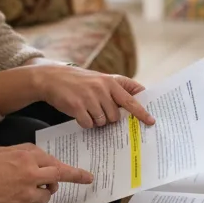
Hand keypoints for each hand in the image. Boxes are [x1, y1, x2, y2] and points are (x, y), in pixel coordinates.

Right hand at [0, 146, 92, 202]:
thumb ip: (20, 151)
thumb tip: (36, 156)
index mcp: (25, 158)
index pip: (54, 163)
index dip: (72, 171)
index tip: (87, 176)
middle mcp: (30, 176)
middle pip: (57, 179)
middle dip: (73, 179)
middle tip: (84, 180)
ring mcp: (27, 196)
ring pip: (46, 197)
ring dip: (40, 195)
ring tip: (22, 193)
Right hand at [33, 66, 154, 129]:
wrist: (51, 78)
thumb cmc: (79, 81)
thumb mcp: (99, 79)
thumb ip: (115, 90)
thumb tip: (133, 107)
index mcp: (110, 81)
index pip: (131, 99)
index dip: (142, 112)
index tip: (151, 122)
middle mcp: (102, 88)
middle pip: (115, 116)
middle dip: (108, 118)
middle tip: (97, 110)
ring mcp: (89, 97)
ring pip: (102, 121)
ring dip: (95, 120)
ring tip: (87, 109)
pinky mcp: (77, 106)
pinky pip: (89, 124)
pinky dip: (85, 122)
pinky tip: (79, 113)